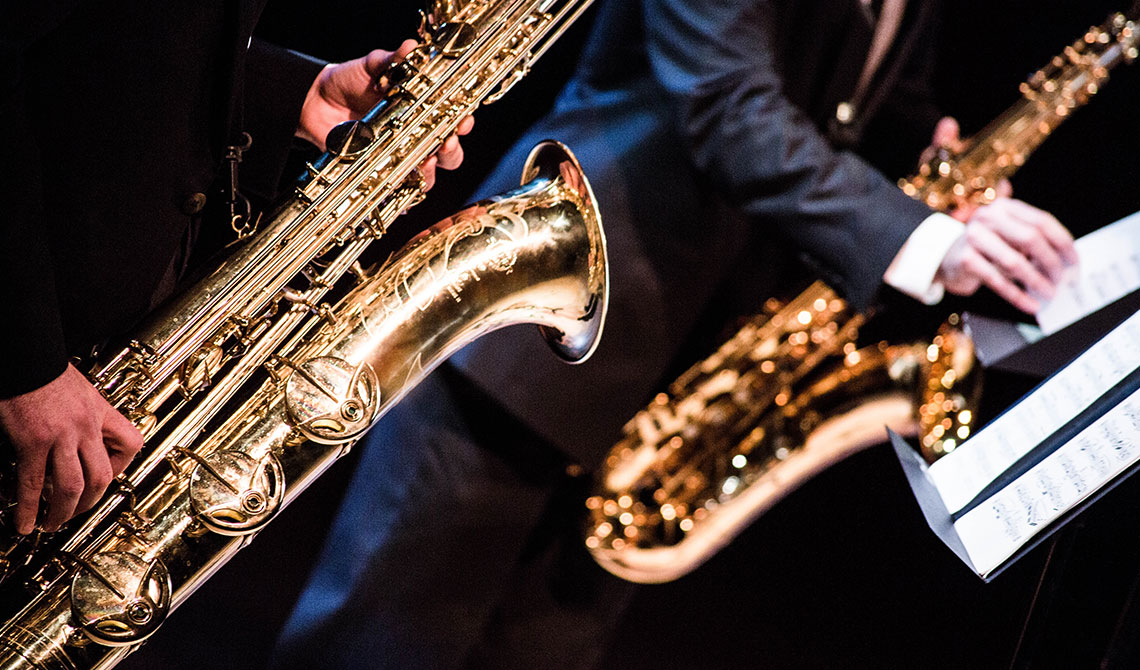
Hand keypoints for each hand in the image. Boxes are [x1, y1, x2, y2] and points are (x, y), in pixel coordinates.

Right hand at [0, 365, 142, 533]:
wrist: (25, 354)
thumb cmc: (44, 369)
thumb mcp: (80, 389)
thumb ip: (84, 413)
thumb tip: (79, 435)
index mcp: (100, 411)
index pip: (131, 444)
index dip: (122, 466)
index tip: (105, 478)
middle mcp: (86, 426)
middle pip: (102, 477)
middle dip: (89, 502)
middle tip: (76, 513)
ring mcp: (61, 435)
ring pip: (72, 486)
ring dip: (62, 512)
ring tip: (51, 524)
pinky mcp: (32, 441)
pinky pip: (33, 482)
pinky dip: (28, 507)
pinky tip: (24, 521)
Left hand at [296, 40, 474, 189]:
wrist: (315, 101)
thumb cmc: (349, 81)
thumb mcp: (372, 66)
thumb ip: (391, 60)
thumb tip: (410, 48)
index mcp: (423, 111)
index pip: (453, 120)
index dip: (463, 122)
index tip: (463, 120)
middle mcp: (417, 137)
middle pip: (449, 154)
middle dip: (451, 151)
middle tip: (445, 142)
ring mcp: (399, 158)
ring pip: (428, 177)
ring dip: (429, 174)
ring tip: (422, 164)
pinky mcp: (380, 174)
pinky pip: (397, 193)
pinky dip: (401, 197)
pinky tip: (399, 193)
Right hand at [936, 198, 1078, 313]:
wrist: (946, 258)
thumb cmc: (986, 248)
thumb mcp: (1008, 237)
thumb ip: (1032, 242)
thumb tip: (1064, 262)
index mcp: (1005, 208)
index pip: (1042, 221)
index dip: (1063, 243)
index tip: (1074, 262)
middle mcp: (988, 217)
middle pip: (1031, 238)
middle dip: (1051, 262)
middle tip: (1061, 279)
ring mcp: (974, 237)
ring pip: (1015, 261)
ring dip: (1036, 280)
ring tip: (1048, 292)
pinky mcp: (965, 260)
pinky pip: (997, 280)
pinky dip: (1017, 295)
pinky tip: (1029, 304)